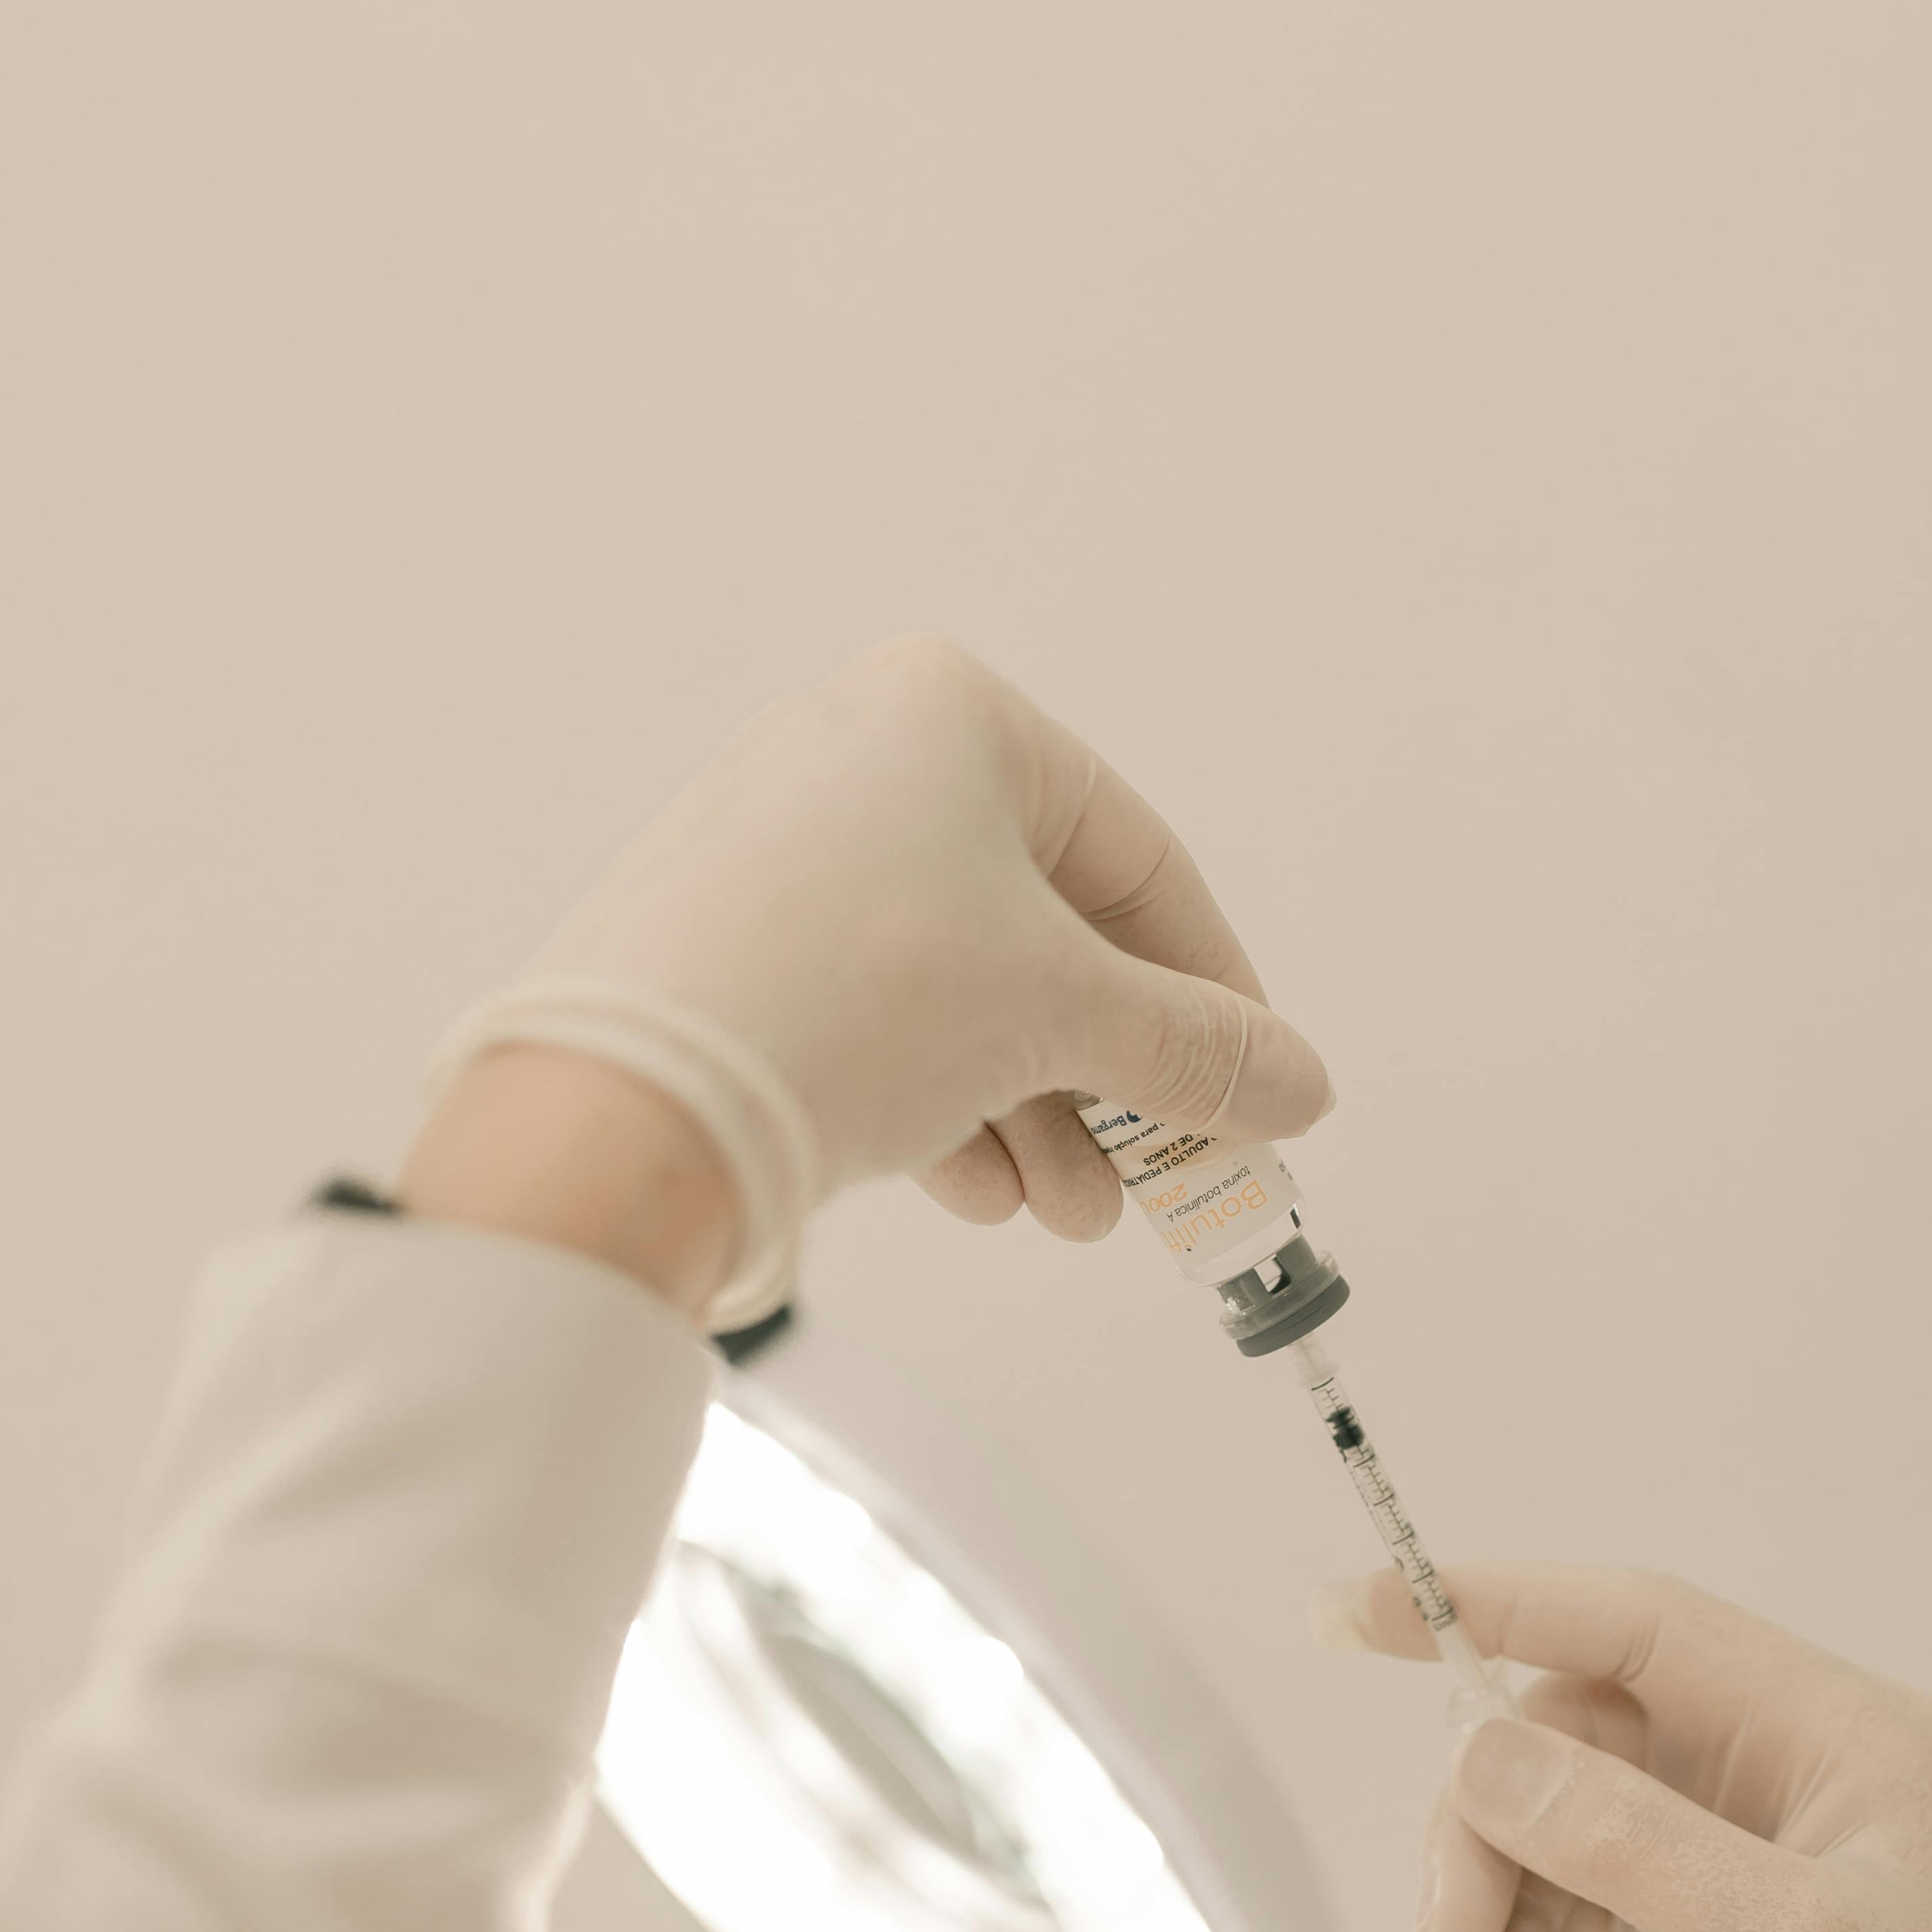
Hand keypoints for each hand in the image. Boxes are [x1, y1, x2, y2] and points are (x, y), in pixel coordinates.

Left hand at [415, 635, 1332, 1329]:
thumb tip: (1303, 1088)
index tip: (1254, 1092)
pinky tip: (973, 1191)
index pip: (1136, 860)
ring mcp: (784, 853)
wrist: (628, 1095)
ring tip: (1064, 1216)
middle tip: (1153, 1186)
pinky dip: (942, 1105)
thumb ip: (1196, 1051)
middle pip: (1047, 935)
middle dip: (1110, 1080)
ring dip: (1036, 1116)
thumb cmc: (857, 994)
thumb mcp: (1061, 1017)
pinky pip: (874, 1017)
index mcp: (952, 715)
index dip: (1212, 990)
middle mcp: (860, 758)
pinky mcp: (727, 946)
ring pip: (962, 991)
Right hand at [1318, 1559, 1931, 1931]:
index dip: (1498, 1601)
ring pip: (1545, 1813)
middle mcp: (1785, 1771)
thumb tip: (1480, 1747)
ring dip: (1495, 1904)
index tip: (1357, 1609)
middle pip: (1568, 1727)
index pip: (1641, 1623)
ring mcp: (1731, 1851)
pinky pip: (1556, 1895)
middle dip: (1487, 1819)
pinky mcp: (1688, 1929)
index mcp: (1841, 1735)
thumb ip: (1623, 1838)